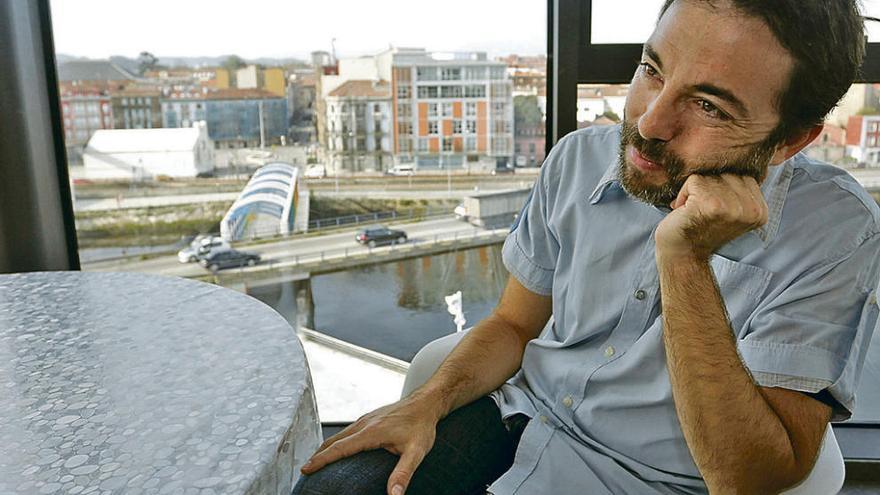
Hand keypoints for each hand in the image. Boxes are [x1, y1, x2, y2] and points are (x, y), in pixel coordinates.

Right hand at [301, 396, 441, 494]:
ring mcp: (366, 419)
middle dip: (318, 455)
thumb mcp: (416, 452)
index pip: (340, 448)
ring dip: (325, 448)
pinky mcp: (370, 418)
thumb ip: (403, 473)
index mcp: (371, 432)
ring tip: (316, 462)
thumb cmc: (422, 425)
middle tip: (305, 470)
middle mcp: (364, 423)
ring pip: (339, 435)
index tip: (306, 468)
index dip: (321, 459)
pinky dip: (336, 441)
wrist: (427, 402)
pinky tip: (338, 449)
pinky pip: (347, 431)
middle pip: (334, 441)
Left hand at [655, 174, 767, 260]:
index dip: (722, 187)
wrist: (682, 254)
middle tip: (702, 211)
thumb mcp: (729, 209)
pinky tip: (685, 211)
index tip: (715, 210)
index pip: (743, 175)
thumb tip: (740, 155)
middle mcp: (752, 209)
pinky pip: (694, 180)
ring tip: (694, 211)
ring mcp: (733, 207)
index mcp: (760, 210)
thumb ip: (739, 189)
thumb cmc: (701, 228)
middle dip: (708, 187)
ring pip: (710, 175)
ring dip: (695, 191)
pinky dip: (683, 193)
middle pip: (728, 172)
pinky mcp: (712, 204)